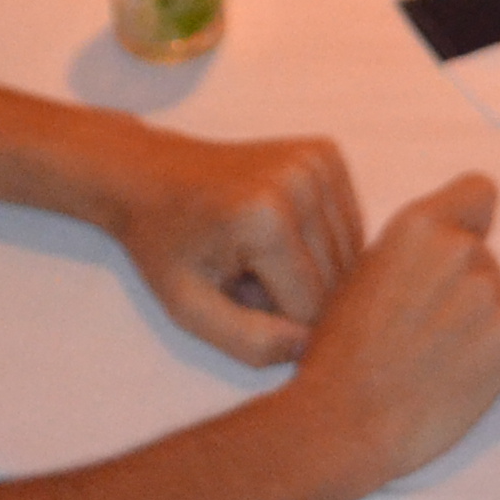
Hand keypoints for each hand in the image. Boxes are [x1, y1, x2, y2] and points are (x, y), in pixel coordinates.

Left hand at [104, 127, 366, 365]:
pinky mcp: (327, 154)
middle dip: (295, 295)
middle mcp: (303, 180)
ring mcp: (319, 160)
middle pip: (335, 281)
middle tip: (243, 277)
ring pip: (348, 256)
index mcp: (267, 217)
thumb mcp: (189, 309)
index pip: (312, 308)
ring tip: (259, 257)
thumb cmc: (166, 246)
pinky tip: (281, 236)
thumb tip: (311, 345)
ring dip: (311, 272)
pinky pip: (348, 227)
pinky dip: (320, 245)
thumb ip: (250, 342)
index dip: (277, 321)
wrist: (151, 175)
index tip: (236, 300)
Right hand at [291, 175, 499, 484]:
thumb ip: (413, 253)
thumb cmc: (341, 355)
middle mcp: (463, 250)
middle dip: (464, 293)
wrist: (344, 424)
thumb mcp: (363, 277)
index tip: (461, 248)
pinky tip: (457, 383)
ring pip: (499, 305)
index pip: (480, 193)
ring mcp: (493, 294)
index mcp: (420, 226)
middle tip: (425, 336)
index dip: (472, 221)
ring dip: (480, 331)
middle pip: (485, 263)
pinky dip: (498, 364)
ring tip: (436, 365)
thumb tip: (444, 245)